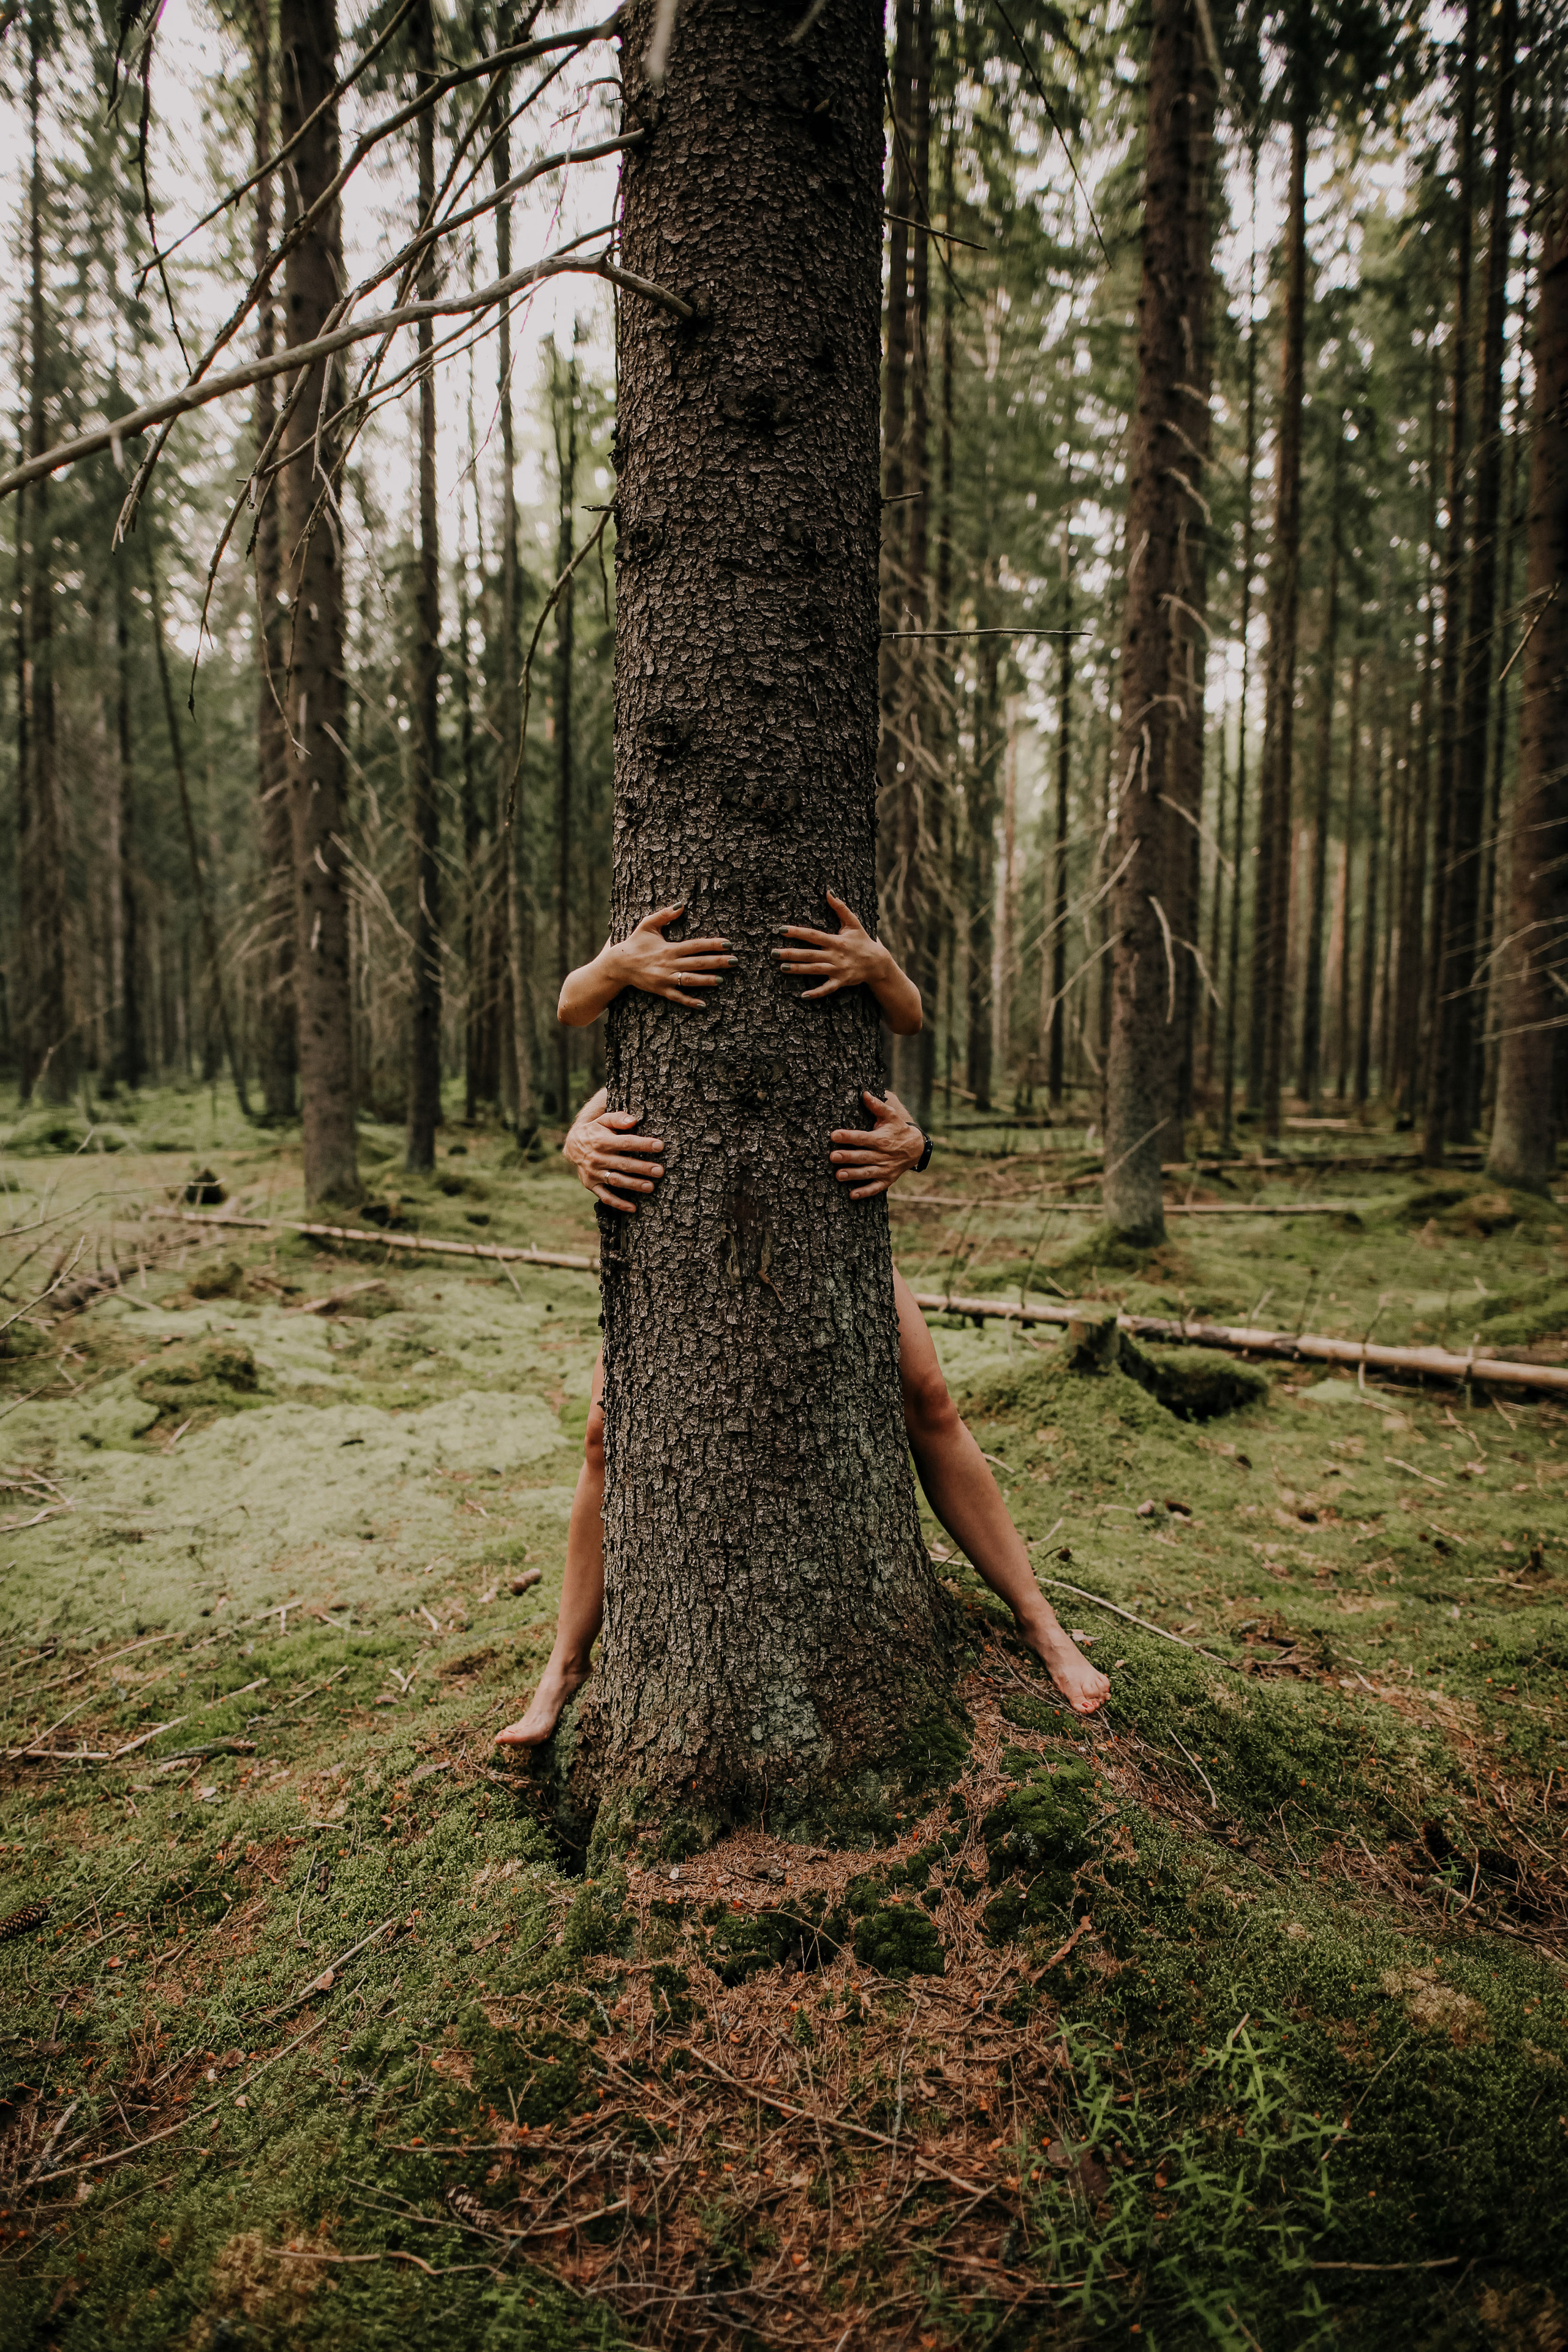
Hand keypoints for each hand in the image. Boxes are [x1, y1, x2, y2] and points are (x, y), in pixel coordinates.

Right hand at [563, 1094, 665, 1211]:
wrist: (572, 1145)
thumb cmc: (595, 1131)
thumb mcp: (603, 1120)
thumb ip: (618, 1119)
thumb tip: (633, 1121)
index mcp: (601, 1141)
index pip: (625, 1143)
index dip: (643, 1144)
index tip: (659, 1145)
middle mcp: (597, 1158)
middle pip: (623, 1164)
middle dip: (642, 1168)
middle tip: (660, 1171)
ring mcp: (594, 1173)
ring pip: (616, 1181)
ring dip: (634, 1185)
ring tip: (651, 1187)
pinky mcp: (591, 1184)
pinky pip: (605, 1196)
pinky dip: (618, 1204)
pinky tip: (633, 1208)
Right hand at [612, 906, 733, 1008]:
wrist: (618, 965)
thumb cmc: (635, 943)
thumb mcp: (647, 924)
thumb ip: (665, 915)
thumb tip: (682, 905)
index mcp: (669, 948)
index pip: (696, 945)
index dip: (713, 944)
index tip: (728, 943)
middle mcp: (669, 964)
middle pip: (698, 962)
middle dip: (718, 962)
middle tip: (735, 961)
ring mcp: (666, 978)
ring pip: (690, 980)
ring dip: (707, 980)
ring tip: (722, 980)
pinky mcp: (661, 990)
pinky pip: (677, 997)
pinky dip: (689, 1002)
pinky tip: (703, 1005)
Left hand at [774, 891, 891, 1000]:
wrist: (878, 963)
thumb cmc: (862, 941)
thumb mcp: (854, 923)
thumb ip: (840, 908)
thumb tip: (829, 891)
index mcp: (836, 940)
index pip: (813, 935)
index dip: (797, 932)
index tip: (781, 930)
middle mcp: (835, 955)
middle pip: (810, 954)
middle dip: (791, 953)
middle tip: (773, 953)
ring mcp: (838, 970)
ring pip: (815, 970)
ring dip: (798, 970)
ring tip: (782, 968)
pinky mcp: (841, 981)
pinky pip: (828, 988)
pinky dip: (817, 993)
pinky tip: (803, 996)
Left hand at [828, 1089, 924, 1199]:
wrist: (916, 1148)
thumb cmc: (898, 1129)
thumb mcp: (890, 1116)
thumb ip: (877, 1106)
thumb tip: (864, 1093)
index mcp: (881, 1139)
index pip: (862, 1138)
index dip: (848, 1136)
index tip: (834, 1135)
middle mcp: (882, 1155)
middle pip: (862, 1156)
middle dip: (848, 1157)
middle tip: (832, 1157)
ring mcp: (884, 1169)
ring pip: (867, 1172)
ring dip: (853, 1174)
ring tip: (838, 1175)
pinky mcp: (886, 1179)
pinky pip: (875, 1188)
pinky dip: (865, 1192)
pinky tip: (852, 1195)